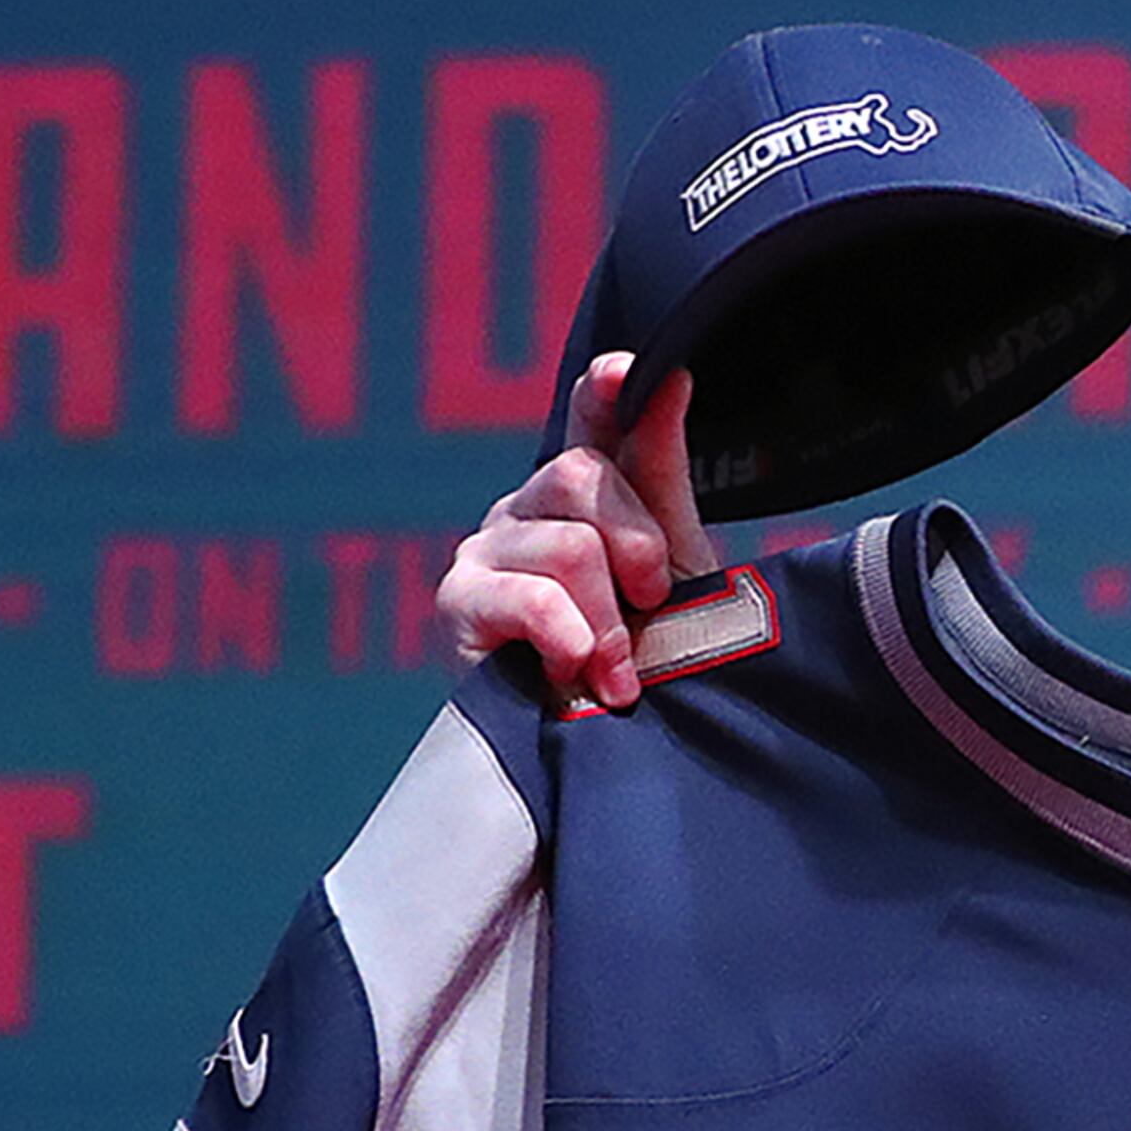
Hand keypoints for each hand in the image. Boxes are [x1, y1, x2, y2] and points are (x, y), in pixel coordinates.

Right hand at [435, 354, 713, 707]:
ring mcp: (485, 548)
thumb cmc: (639, 660)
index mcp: (585, 491)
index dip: (606, 389)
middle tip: (652, 605)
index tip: (629, 373)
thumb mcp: (670, 570)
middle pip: (583, 474)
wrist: (603, 756)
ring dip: (610, 623)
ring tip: (617, 675)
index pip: (590, 413)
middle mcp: (527, 505)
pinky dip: (569, 641)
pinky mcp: (458, 602)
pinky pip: (531, 597)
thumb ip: (660, 474)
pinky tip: (576, 679)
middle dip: (637, 545)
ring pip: (569, 546)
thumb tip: (672, 377)